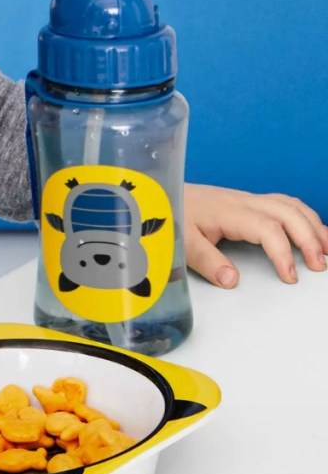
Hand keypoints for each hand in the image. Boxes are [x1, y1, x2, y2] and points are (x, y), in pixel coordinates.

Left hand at [183, 183, 327, 286]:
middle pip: (288, 213)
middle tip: (319, 266)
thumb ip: (206, 260)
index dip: (283, 252)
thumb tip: (231, 280)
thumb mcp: (182, 241)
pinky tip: (316, 232)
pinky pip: (286, 204)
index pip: (267, 228)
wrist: (162, 193)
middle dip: (309, 238)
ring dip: (314, 226)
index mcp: (229, 211)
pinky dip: (306, 217)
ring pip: (291, 206)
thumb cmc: (173, 215)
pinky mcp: (250, 202)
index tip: (290, 277)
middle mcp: (244, 202)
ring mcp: (249, 200)